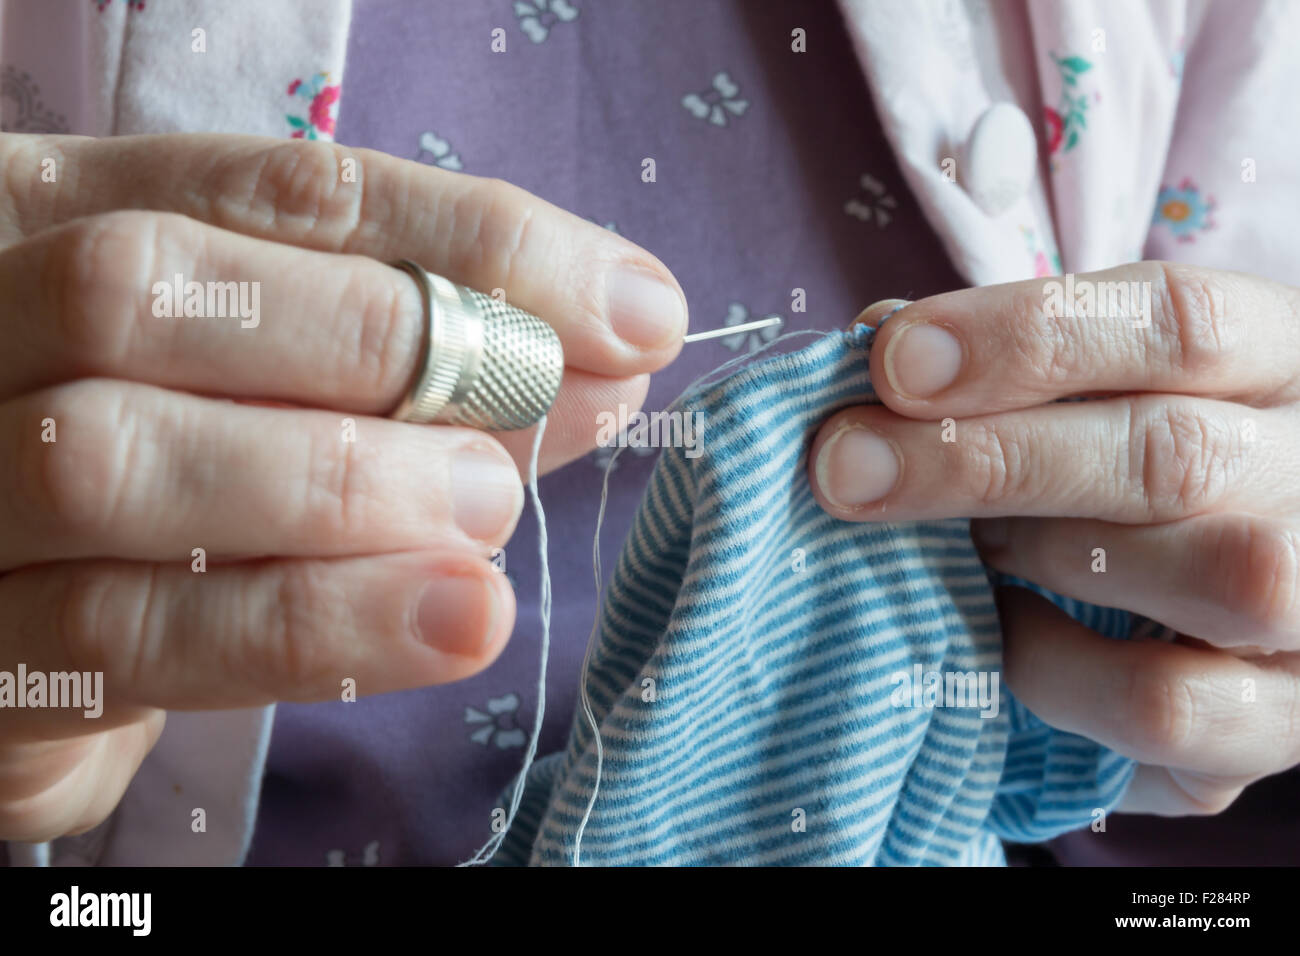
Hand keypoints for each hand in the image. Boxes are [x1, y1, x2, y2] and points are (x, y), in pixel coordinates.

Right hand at [0, 132, 685, 840]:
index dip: (467, 239)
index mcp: (60, 216)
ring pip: (112, 460)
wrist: (25, 633)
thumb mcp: (294, 388)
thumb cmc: (188, 478)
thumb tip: (607, 357)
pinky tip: (447, 619)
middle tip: (546, 402)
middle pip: (149, 286)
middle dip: (381, 339)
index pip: (277, 190)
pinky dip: (308, 624)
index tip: (629, 306)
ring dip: (342, 485)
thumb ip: (429, 368)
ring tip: (489, 513)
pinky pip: (123, 633)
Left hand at [809, 262, 1299, 815]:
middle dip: (983, 459)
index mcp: (1287, 359)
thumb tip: (877, 341)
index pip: (1181, 319)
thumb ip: (1013, 365)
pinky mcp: (1285, 721)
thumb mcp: (1107, 385)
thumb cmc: (1149, 461)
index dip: (1025, 334)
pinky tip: (1004, 636)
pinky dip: (1057, 674)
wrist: (1261, 580)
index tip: (890, 358)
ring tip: (965, 548)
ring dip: (1039, 557)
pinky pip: (1170, 710)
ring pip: (1207, 577)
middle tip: (845, 468)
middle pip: (1171, 454)